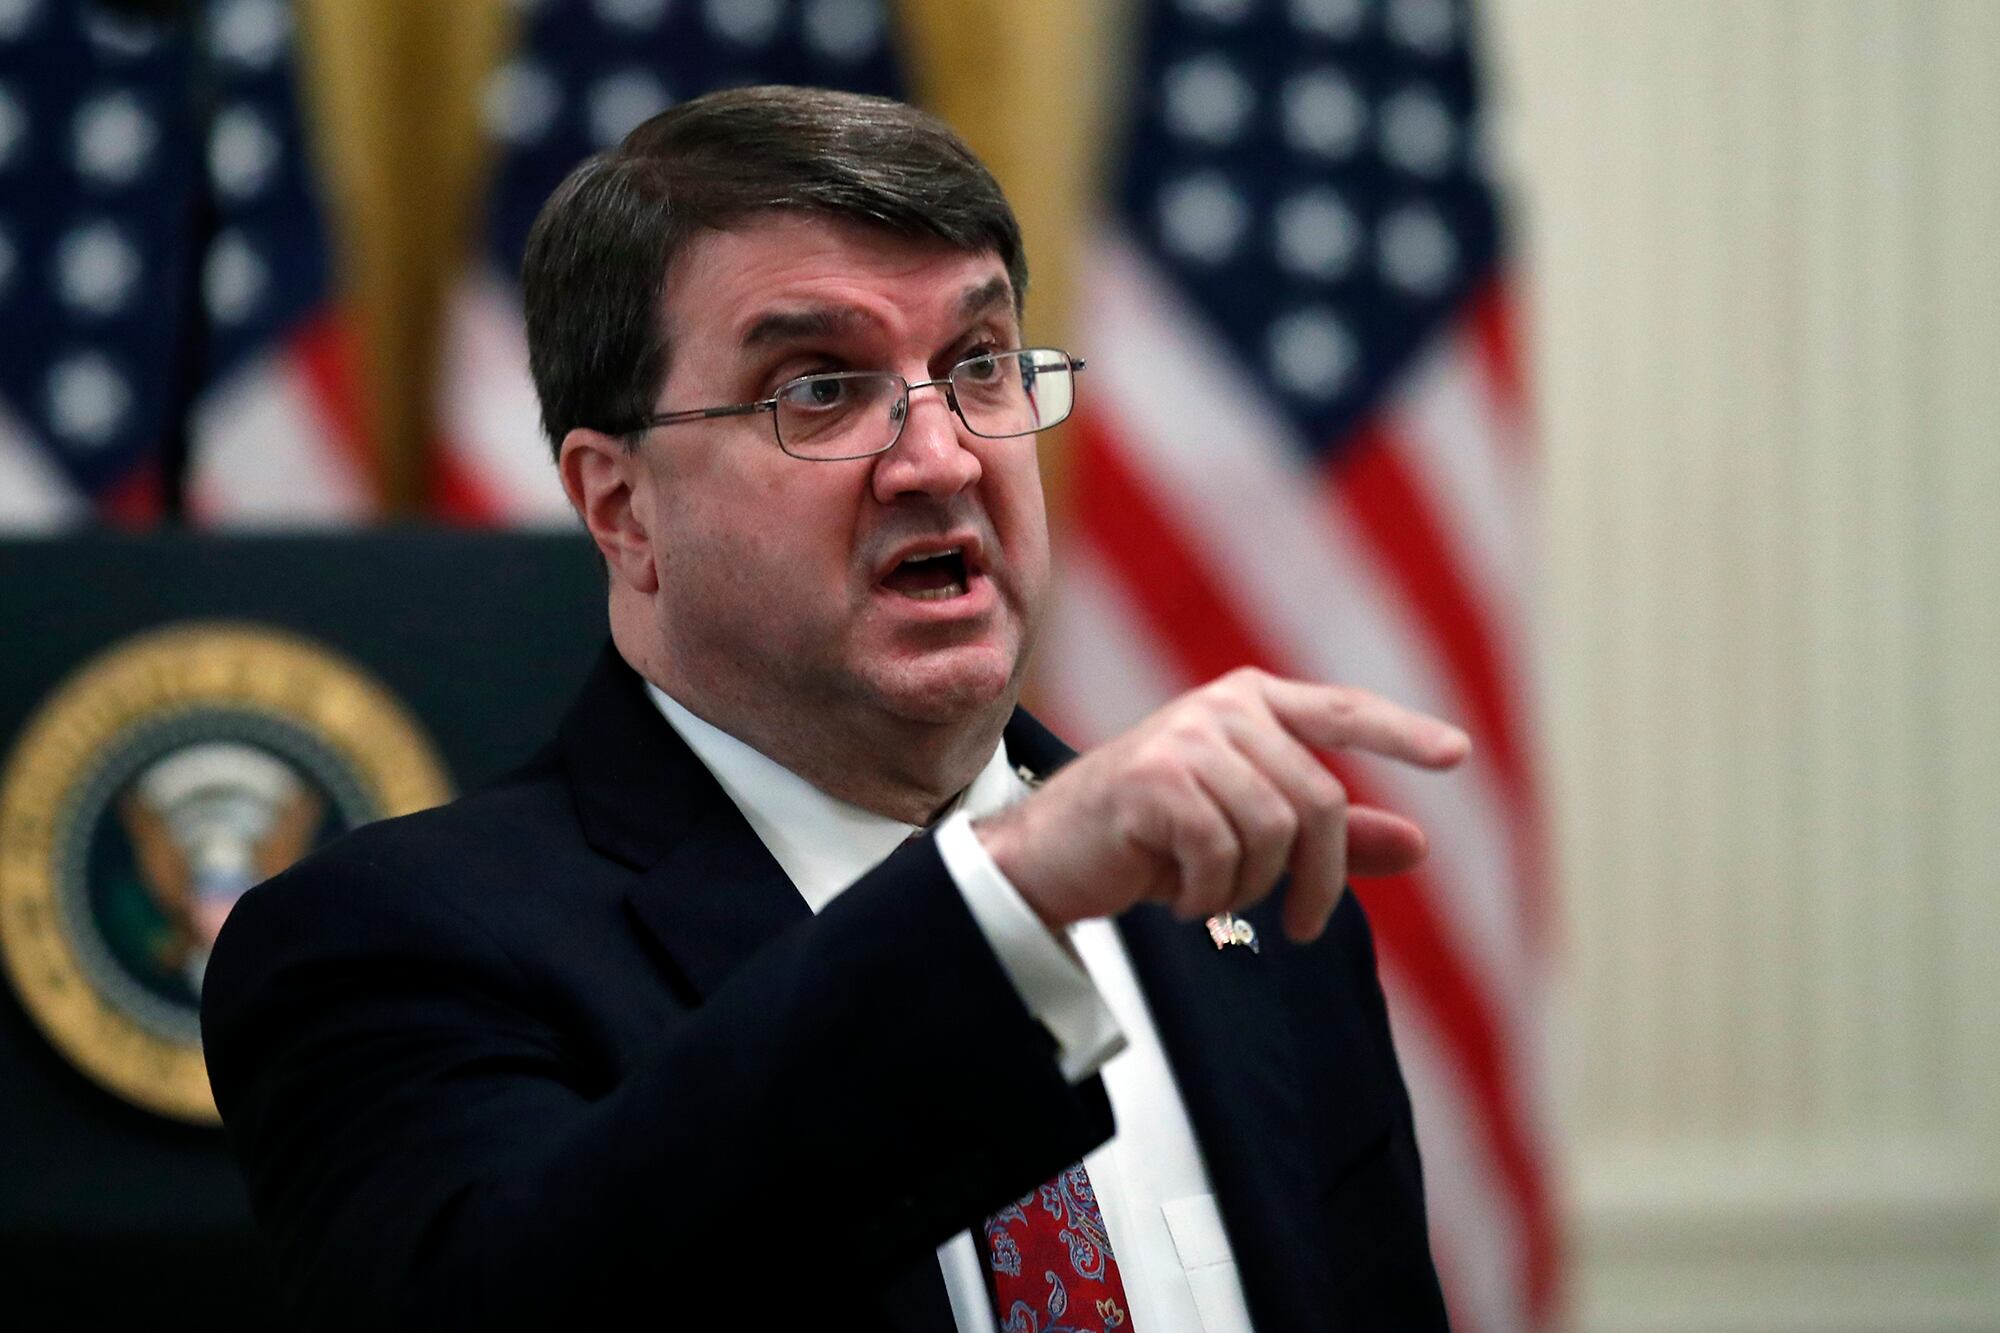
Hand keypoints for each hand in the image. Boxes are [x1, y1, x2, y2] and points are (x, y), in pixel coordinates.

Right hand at [975, 669, 1468, 943]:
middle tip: (1305, 928)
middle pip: (1319, 802)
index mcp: (1250, 703)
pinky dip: (1207, 896)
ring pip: (1273, 834)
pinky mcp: (1153, 780)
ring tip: (1211, 898)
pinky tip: (1179, 899)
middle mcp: (1222, 707)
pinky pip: (1221, 854)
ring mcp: (1184, 739)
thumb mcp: (1248, 834)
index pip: (1341, 711)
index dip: (1401, 734)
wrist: (1049, 855)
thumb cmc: (1151, 839)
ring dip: (1249, 890)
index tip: (1457, 755)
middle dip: (1319, 879)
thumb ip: (1332, 838)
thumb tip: (1420, 847)